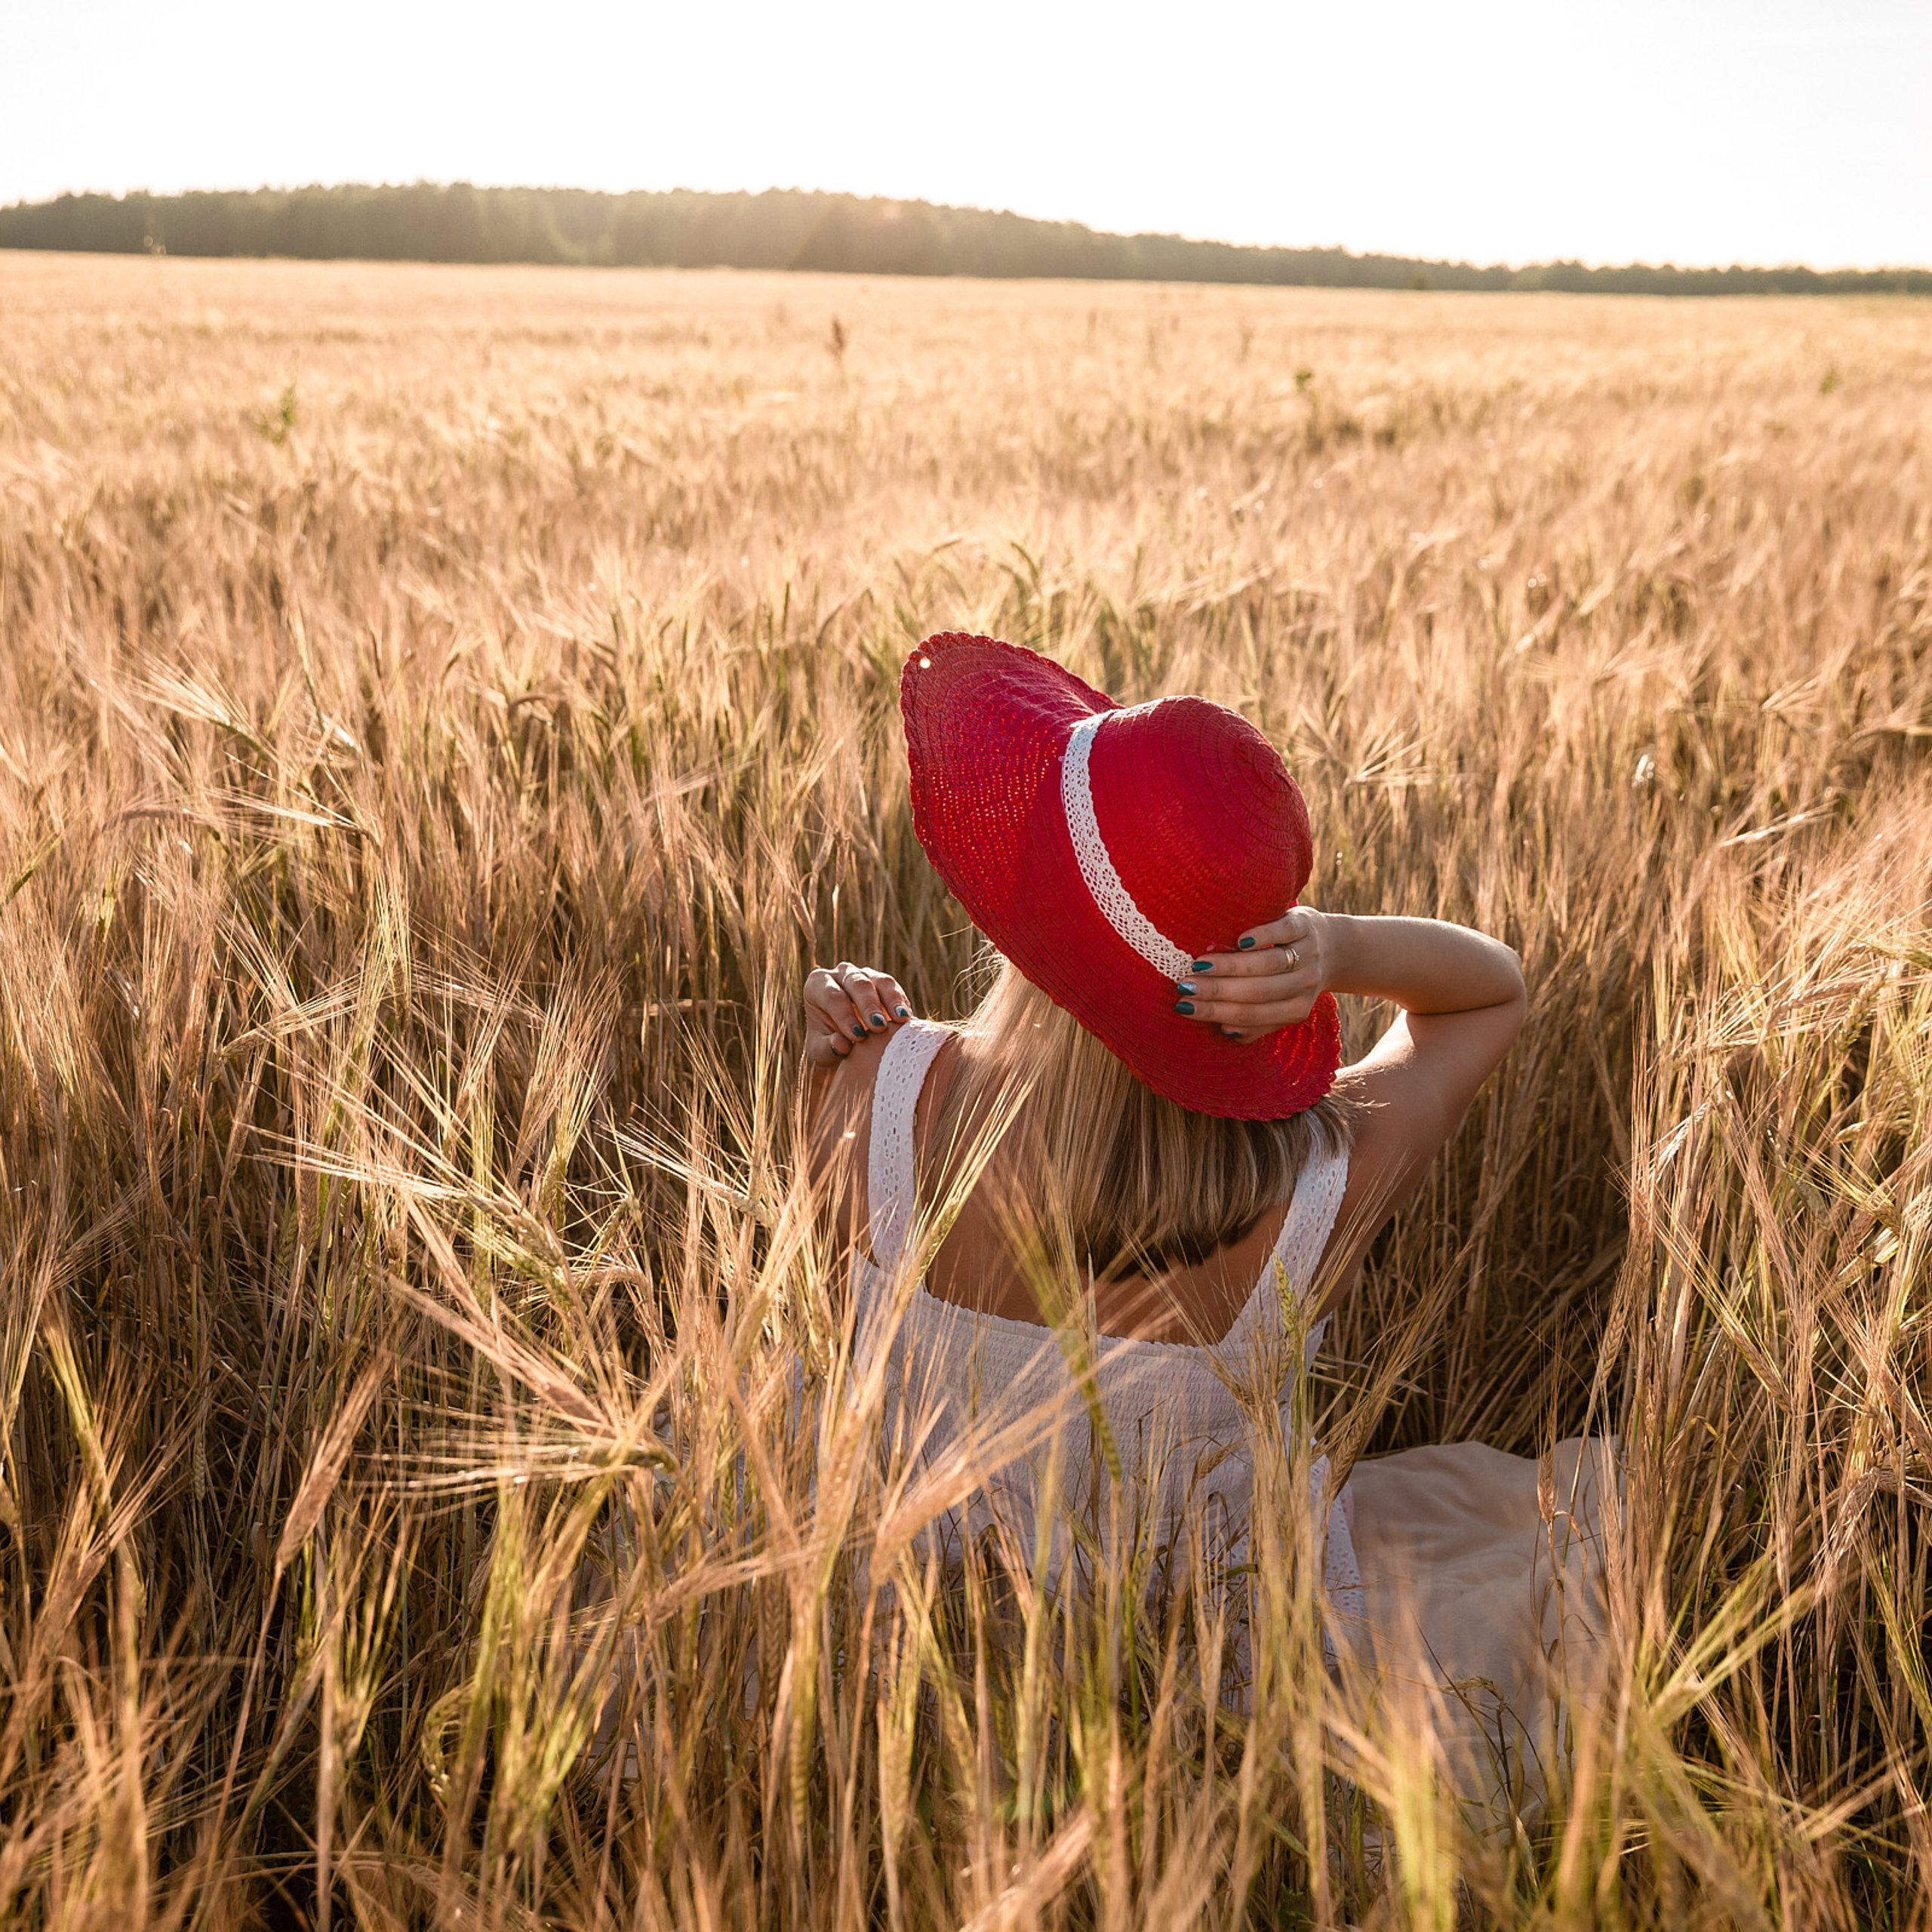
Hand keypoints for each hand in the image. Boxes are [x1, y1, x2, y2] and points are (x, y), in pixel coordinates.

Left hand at [804, 962, 914, 1066]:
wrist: (844, 1044)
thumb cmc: (828, 1045)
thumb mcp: (822, 1051)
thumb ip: (828, 1047)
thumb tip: (841, 1044)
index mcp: (817, 986)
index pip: (832, 996)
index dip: (845, 1015)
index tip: (859, 1036)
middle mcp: (840, 974)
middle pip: (857, 983)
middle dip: (869, 1005)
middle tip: (879, 1027)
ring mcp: (863, 974)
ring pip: (879, 980)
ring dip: (891, 1000)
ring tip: (900, 1020)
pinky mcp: (882, 982)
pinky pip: (893, 987)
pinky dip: (901, 1003)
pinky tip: (906, 1019)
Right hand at [1174, 907, 1338, 1043]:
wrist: (1333, 948)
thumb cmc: (1291, 979)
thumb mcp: (1282, 1005)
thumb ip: (1256, 1022)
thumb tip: (1225, 1031)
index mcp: (1295, 1009)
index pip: (1250, 1015)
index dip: (1216, 1012)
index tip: (1184, 1007)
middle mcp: (1303, 985)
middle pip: (1257, 991)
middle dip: (1216, 991)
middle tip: (1183, 986)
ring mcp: (1306, 954)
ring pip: (1267, 964)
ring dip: (1231, 966)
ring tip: (1200, 965)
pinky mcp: (1305, 926)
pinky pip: (1284, 932)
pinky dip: (1263, 937)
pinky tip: (1239, 940)